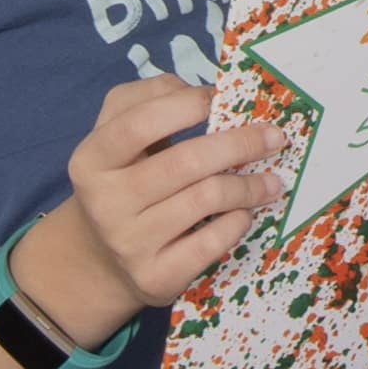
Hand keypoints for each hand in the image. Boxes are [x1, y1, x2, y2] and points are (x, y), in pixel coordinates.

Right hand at [29, 77, 287, 333]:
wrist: (101, 257)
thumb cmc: (124, 177)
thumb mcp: (117, 131)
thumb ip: (150, 95)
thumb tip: (201, 91)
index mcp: (92, 159)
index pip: (140, 123)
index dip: (187, 105)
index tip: (222, 99)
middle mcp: (105, 202)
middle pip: (186, 162)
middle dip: (240, 144)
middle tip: (275, 138)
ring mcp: (128, 243)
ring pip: (206, 199)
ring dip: (250, 185)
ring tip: (272, 180)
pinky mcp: (155, 277)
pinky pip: (212, 242)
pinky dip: (238, 222)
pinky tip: (245, 213)